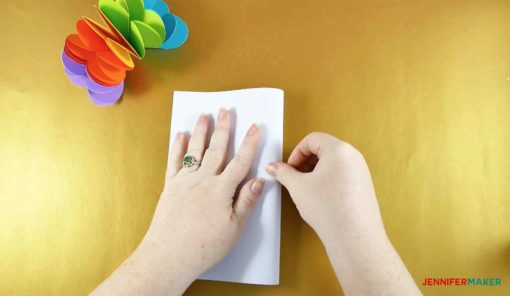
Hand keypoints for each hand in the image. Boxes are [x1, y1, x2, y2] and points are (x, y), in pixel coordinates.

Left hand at [93, 109, 264, 294]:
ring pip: (195, 150)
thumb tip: (259, 181)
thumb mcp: (234, 228)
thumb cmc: (203, 246)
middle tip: (227, 110)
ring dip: (201, 131)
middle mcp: (202, 180)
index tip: (256, 127)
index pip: (240, 161)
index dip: (250, 143)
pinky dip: (177, 147)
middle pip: (217, 149)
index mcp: (221, 190)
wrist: (168, 256)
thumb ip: (246, 202)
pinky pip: (174, 161)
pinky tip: (180, 135)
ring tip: (205, 115)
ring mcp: (184, 181)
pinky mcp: (170, 187)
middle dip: (224, 128)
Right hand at [265, 132, 383, 245]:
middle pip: (323, 148)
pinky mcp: (364, 185)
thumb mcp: (298, 187)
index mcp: (339, 149)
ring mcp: (361, 171)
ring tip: (307, 190)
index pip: (312, 139)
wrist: (354, 237)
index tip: (289, 168)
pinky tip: (321, 199)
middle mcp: (353, 156)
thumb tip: (273, 167)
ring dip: (316, 172)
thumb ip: (283, 173)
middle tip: (296, 179)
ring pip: (333, 162)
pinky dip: (328, 180)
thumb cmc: (329, 210)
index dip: (296, 152)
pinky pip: (342, 174)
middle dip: (305, 162)